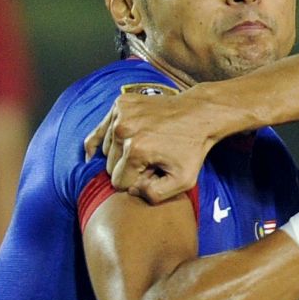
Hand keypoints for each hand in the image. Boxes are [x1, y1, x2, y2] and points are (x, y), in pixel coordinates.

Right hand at [83, 84, 249, 204]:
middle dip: (128, 169)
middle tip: (150, 162)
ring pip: (105, 150)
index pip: (119, 183)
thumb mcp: (184, 181)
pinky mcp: (120, 104)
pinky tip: (98, 151)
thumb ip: (156, 195)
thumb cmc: (192, 148)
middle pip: (110, 167)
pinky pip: (100, 130)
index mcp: (136, 151)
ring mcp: (120, 114)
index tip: (153, 175)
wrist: (199, 113)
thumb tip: (132, 191)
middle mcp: (123, 131)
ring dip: (120, 154)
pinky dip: (106, 139)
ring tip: (143, 149)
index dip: (136, 183)